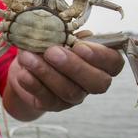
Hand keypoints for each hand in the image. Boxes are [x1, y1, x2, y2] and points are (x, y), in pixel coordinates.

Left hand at [7, 42, 123, 113]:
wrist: (27, 64)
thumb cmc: (49, 44)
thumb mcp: (59, 34)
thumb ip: (67, 34)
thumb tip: (69, 31)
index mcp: (100, 62)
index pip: (113, 63)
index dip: (100, 56)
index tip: (79, 45)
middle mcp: (91, 82)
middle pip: (97, 83)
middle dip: (74, 67)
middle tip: (52, 52)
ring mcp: (74, 97)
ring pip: (69, 91)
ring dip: (47, 73)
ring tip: (28, 58)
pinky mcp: (53, 105)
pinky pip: (47, 99)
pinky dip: (34, 85)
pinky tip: (23, 73)